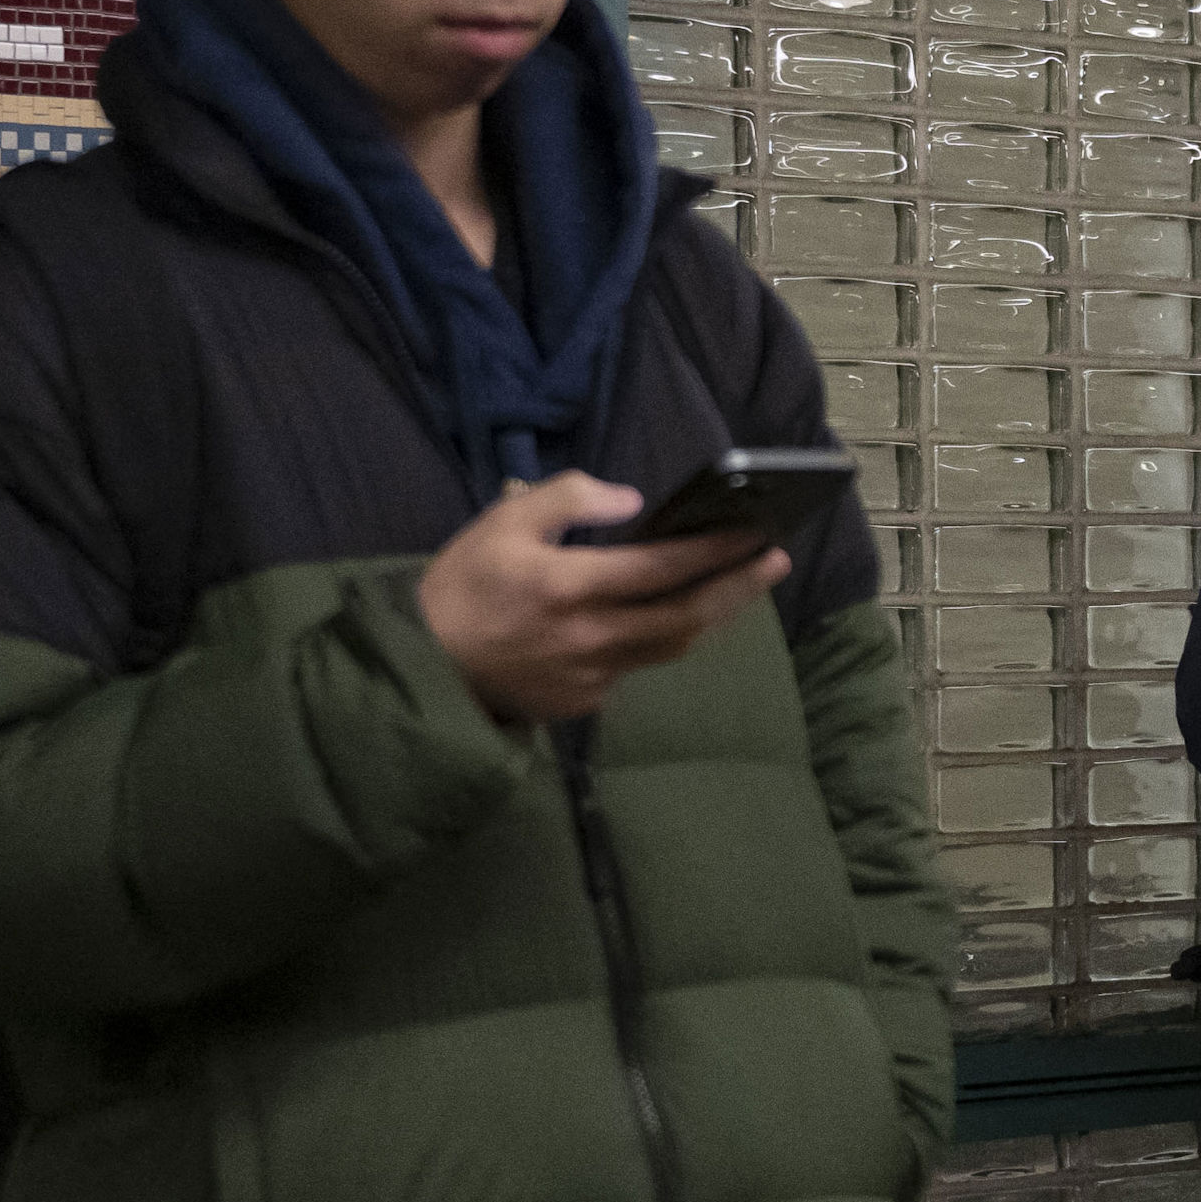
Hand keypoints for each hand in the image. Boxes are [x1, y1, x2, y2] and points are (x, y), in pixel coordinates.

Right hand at [418, 471, 787, 725]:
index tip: (755, 532)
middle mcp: (592, 636)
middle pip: (687, 615)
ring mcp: (594, 676)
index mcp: (569, 587)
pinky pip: (636, 666)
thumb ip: (568, 500)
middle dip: (738, 587)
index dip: (714, 551)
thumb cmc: (462, 586)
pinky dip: (657, 639)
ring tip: (737, 585)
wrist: (425, 667)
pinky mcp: (588, 702)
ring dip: (709, 615)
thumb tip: (631, 500)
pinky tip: (668, 617)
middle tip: (775, 560)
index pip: (662, 567)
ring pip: (670, 645)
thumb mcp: (502, 523)